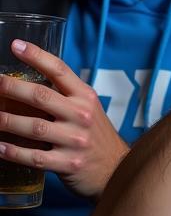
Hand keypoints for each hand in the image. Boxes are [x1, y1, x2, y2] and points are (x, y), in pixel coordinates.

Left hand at [0, 41, 128, 199]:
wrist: (115, 169)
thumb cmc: (94, 136)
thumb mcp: (87, 110)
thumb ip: (63, 97)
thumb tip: (23, 83)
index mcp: (85, 97)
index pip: (60, 70)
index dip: (37, 56)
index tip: (16, 46)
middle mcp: (81, 115)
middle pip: (41, 97)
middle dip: (12, 88)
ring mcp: (75, 140)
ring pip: (33, 127)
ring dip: (6, 121)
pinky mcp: (68, 163)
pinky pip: (34, 157)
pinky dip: (13, 152)